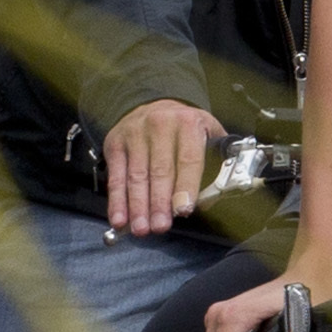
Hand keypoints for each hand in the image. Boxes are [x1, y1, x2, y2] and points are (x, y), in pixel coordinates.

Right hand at [104, 99, 219, 237]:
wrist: (155, 104)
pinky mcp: (115, 143)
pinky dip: (117, 200)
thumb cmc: (186, 127)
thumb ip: (215, 163)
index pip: (188, 160)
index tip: (183, 210)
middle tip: (160, 226)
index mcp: (188, 124)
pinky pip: (116, 176)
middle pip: (159, 171)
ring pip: (136, 176)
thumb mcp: (209, 134)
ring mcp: (134, 134)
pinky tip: (119, 218)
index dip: (185, 187)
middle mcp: (160, 126)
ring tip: (141, 228)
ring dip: (137, 206)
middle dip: (159, 202)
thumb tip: (210, 200)